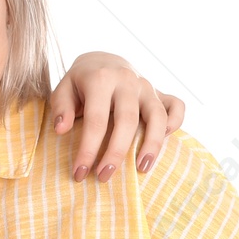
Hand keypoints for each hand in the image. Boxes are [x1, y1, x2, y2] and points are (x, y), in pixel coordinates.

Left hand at [49, 52, 184, 180]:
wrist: (103, 61)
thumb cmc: (80, 83)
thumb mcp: (63, 89)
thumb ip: (61, 107)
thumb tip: (62, 130)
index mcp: (101, 79)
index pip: (96, 120)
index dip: (88, 149)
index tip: (80, 173)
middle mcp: (127, 81)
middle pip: (127, 121)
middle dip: (116, 153)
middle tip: (104, 177)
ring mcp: (147, 86)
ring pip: (157, 115)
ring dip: (152, 144)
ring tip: (142, 169)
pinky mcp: (160, 92)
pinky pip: (176, 105)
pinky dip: (175, 122)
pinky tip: (165, 141)